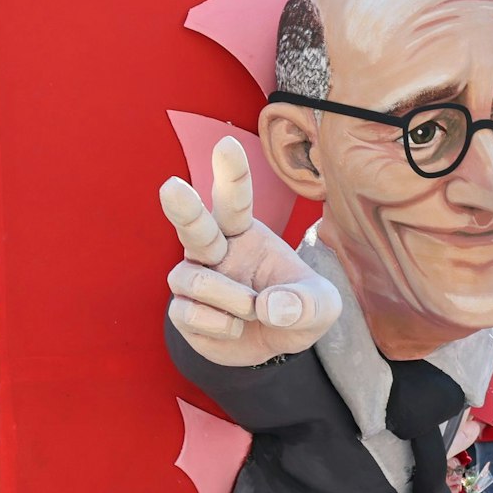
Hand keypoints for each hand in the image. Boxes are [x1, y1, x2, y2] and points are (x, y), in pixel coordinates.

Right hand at [160, 136, 340, 367]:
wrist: (273, 348)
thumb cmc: (296, 308)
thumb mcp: (321, 307)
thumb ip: (307, 304)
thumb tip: (269, 306)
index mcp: (245, 233)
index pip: (237, 201)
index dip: (232, 174)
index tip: (228, 143)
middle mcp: (214, 249)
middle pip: (194, 225)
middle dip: (184, 207)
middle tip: (171, 186)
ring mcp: (193, 277)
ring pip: (193, 279)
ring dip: (230, 299)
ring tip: (252, 310)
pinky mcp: (181, 310)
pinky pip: (191, 314)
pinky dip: (221, 327)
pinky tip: (234, 327)